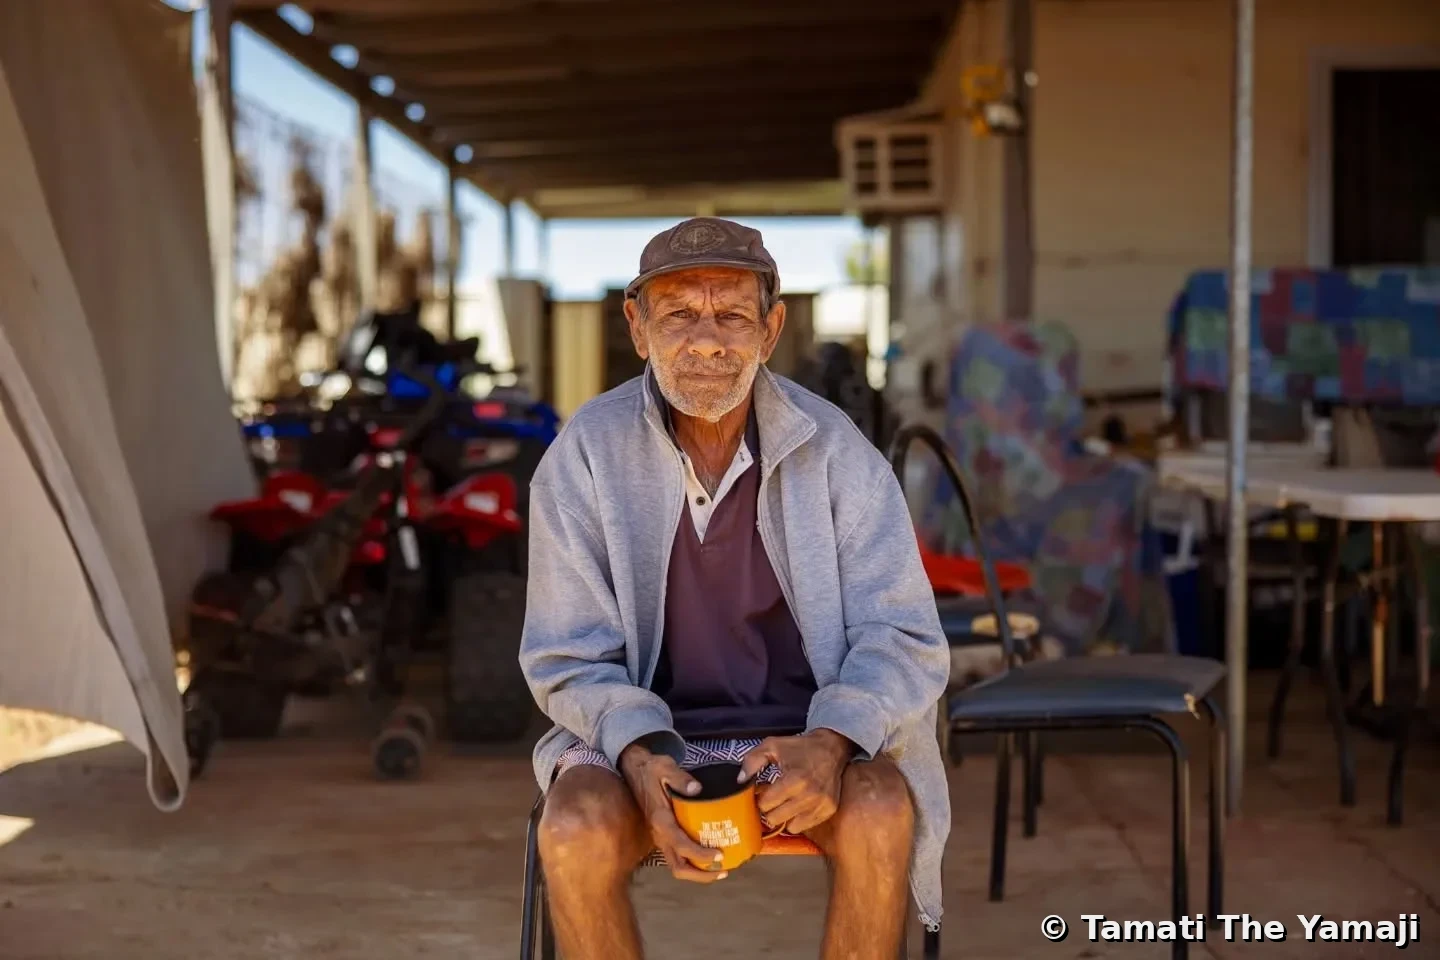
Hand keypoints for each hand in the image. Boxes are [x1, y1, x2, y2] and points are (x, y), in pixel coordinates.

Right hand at [618, 742, 728, 882]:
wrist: (633, 770)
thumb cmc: (651, 769)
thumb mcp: (665, 767)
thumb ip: (680, 778)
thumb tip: (697, 789)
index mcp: (660, 820)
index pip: (681, 845)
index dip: (700, 854)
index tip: (720, 854)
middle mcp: (659, 834)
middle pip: (678, 867)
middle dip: (700, 875)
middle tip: (723, 872)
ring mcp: (659, 837)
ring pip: (676, 865)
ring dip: (697, 872)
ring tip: (719, 869)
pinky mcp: (662, 835)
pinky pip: (677, 856)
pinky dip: (693, 861)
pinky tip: (708, 855)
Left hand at [738, 729, 854, 835]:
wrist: (832, 748)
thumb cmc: (800, 747)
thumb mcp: (772, 746)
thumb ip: (752, 761)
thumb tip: (740, 780)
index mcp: (795, 779)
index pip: (766, 804)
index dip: (760, 797)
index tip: (763, 792)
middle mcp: (809, 795)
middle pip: (775, 818)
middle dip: (769, 809)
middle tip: (772, 798)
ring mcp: (820, 805)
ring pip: (789, 826)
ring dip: (783, 816)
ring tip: (784, 803)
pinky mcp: (828, 810)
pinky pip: (804, 826)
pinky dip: (797, 819)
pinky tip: (797, 806)